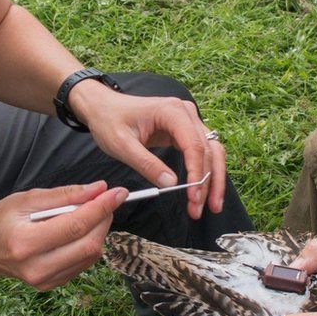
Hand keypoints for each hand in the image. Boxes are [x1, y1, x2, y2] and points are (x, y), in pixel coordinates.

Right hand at [0, 181, 126, 290]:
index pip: (76, 225)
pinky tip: (80, 230)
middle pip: (89, 244)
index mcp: (25, 242)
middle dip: (104, 218)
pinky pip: (84, 263)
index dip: (102, 207)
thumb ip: (65, 195)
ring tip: (91, 212)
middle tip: (106, 199)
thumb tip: (98, 189)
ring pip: (91, 255)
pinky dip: (90, 243)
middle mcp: (37, 266)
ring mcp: (45, 280)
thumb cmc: (2, 220)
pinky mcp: (53, 284)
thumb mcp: (27, 199)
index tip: (118, 192)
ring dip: (100, 230)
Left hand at [70, 81, 223, 219]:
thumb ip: (146, 164)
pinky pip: (203, 153)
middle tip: (200, 208)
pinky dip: (206, 173)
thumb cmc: (109, 121)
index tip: (193, 196)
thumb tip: (171, 184)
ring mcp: (188, 121)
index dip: (197, 173)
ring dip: (213, 180)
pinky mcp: (185, 131)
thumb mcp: (122, 145)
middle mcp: (186, 113)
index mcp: (172, 111)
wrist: (103, 107)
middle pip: (208, 151)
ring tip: (212, 206)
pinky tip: (205, 192)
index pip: (194, 146)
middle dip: (207, 182)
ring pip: (212, 152)